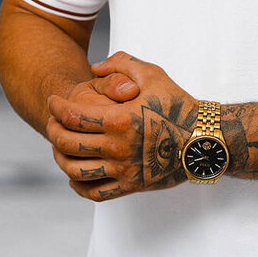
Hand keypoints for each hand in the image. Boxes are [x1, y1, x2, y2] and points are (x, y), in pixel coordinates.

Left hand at [46, 51, 197, 201]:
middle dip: (52, 130)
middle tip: (52, 122)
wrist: (205, 140)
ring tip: (60, 147)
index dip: (56, 107)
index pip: (72, 116)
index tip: (53, 101)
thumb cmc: (179, 104)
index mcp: (120, 120)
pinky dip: (78, 186)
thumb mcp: (152, 75)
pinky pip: (95, 192)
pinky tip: (74, 176)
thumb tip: (94, 68)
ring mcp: (123, 169)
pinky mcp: (131, 186)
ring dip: (59, 158)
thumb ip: (121, 64)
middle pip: (67, 143)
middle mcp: (118, 147)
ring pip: (75, 170)